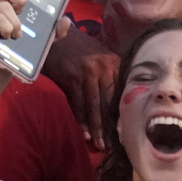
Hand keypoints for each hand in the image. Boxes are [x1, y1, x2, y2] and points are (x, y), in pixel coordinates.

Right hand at [42, 26, 119, 146]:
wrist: (57, 36)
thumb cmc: (80, 49)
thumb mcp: (100, 58)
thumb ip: (111, 76)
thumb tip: (119, 105)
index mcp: (115, 63)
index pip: (121, 94)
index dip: (122, 115)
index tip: (124, 133)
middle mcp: (104, 67)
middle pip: (108, 102)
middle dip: (110, 126)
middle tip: (113, 145)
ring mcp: (88, 72)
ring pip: (94, 106)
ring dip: (96, 127)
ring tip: (99, 144)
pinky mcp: (72, 77)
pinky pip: (78, 103)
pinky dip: (81, 120)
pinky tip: (84, 133)